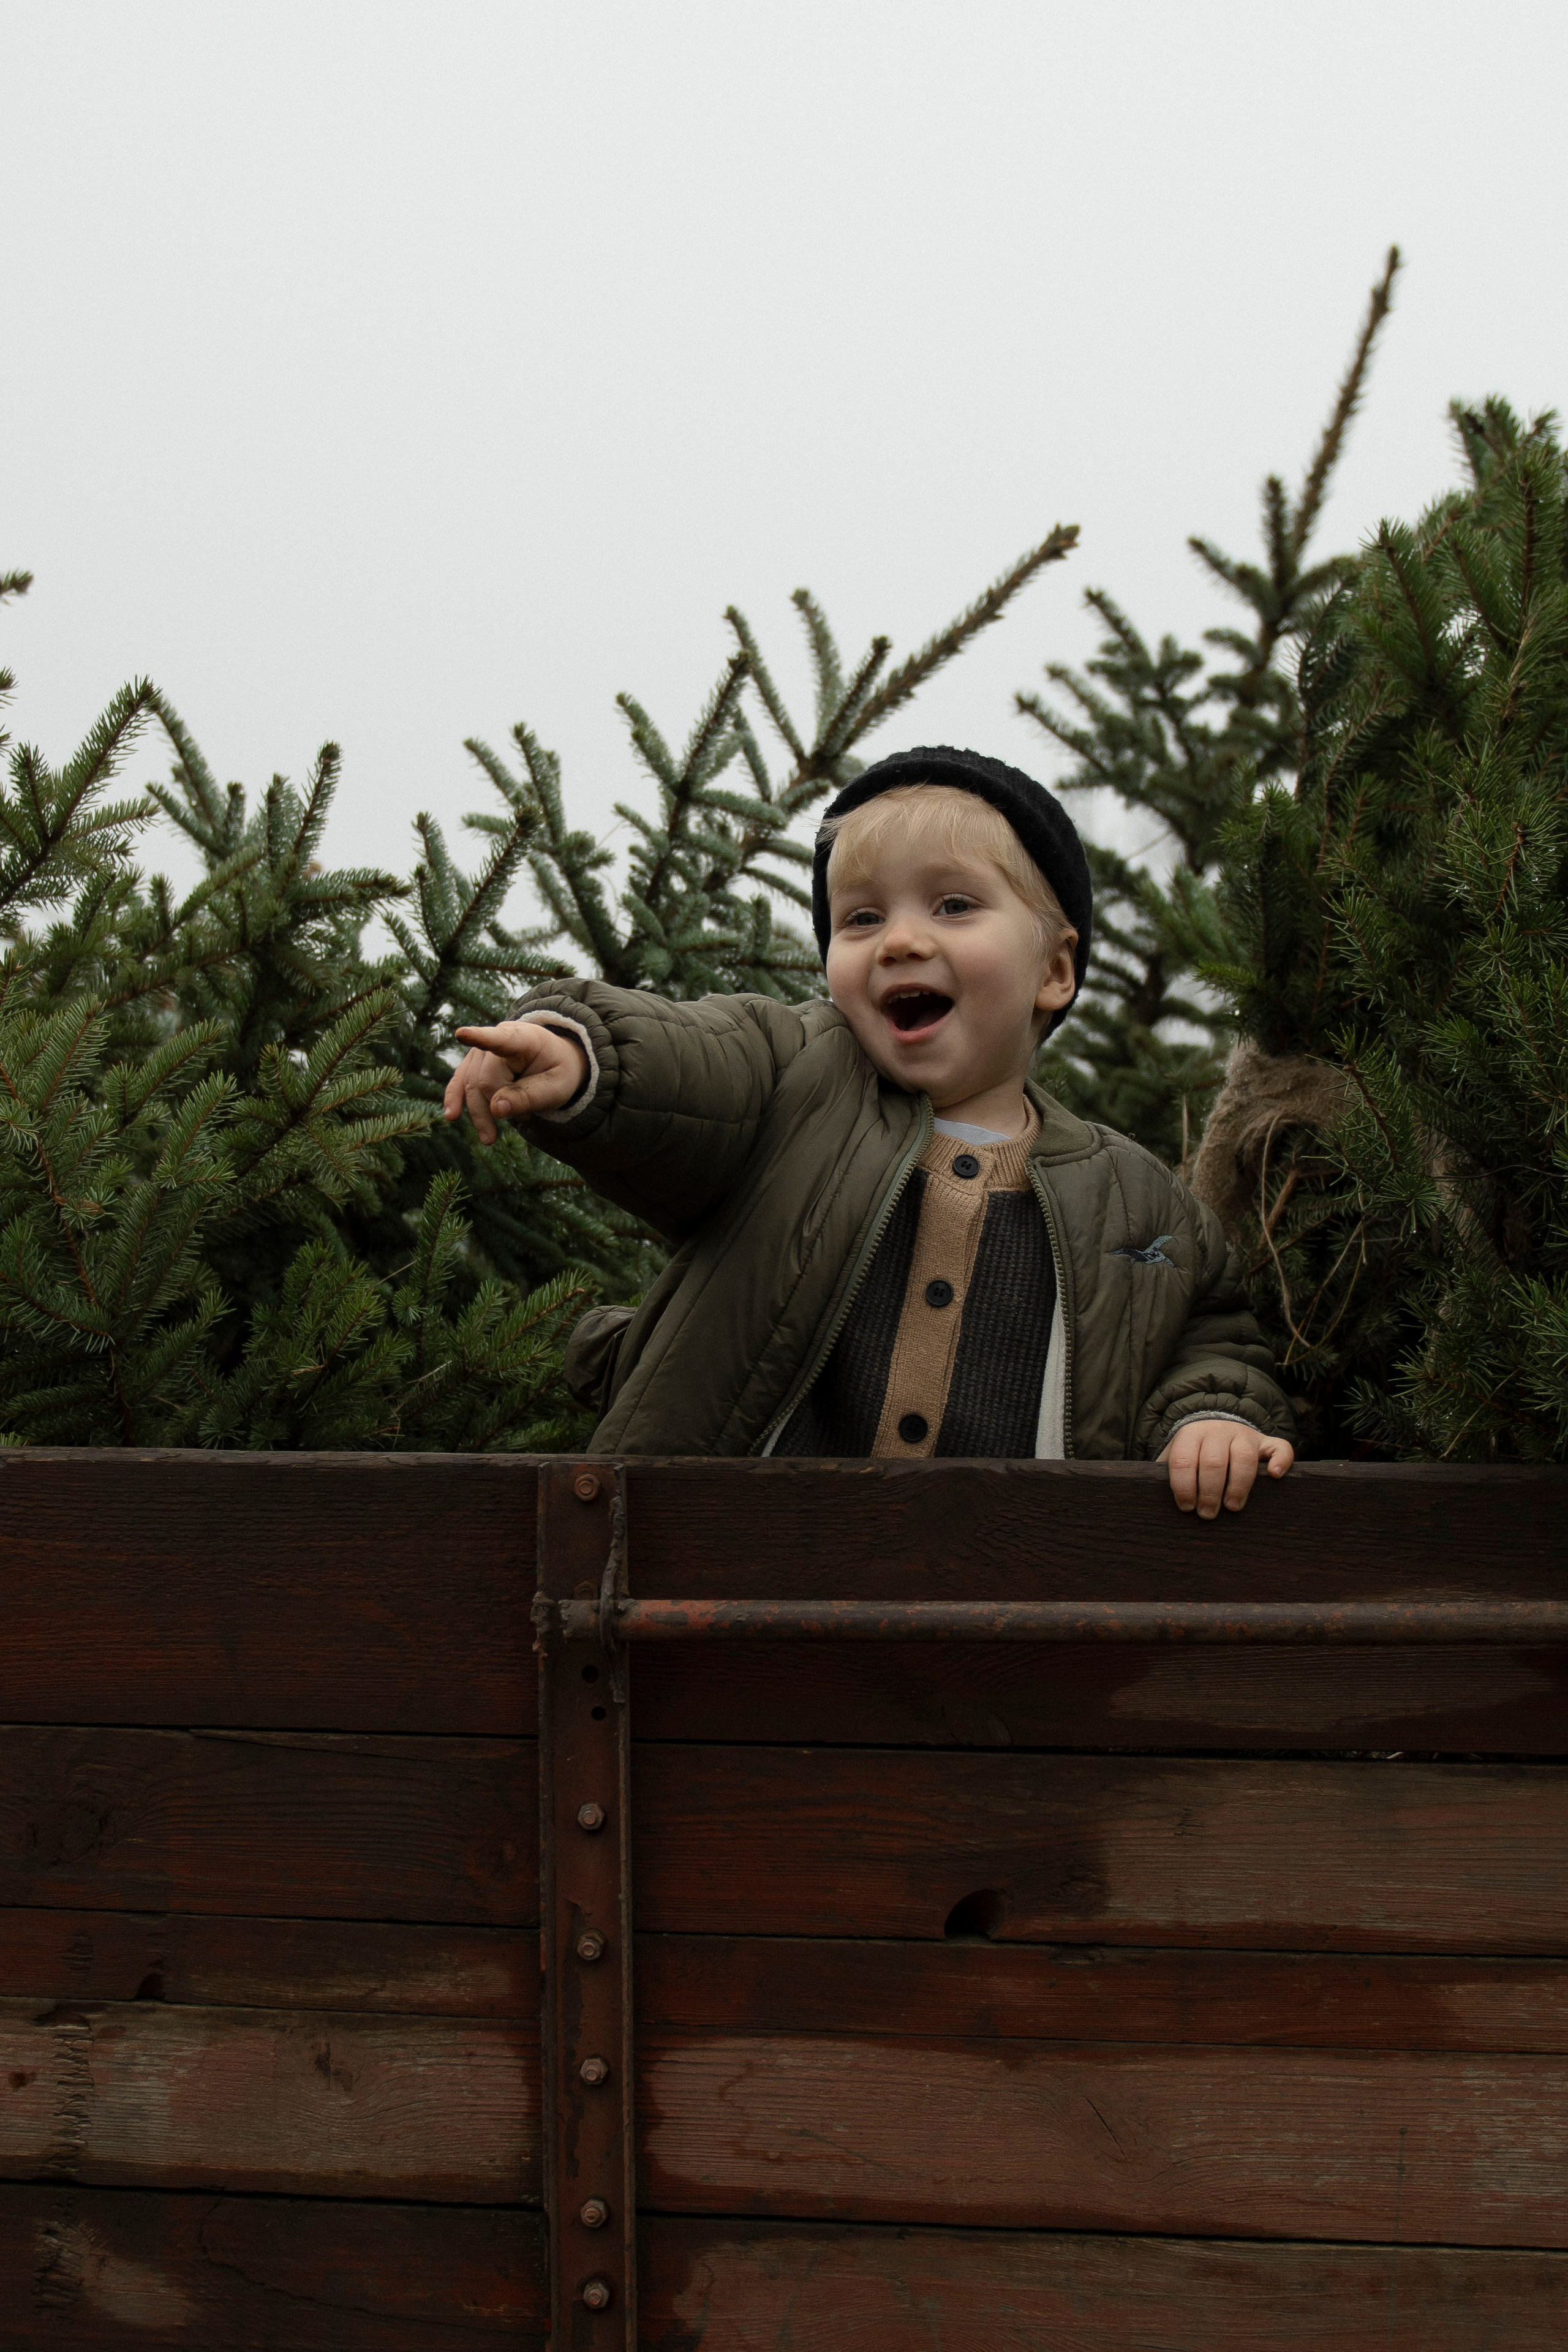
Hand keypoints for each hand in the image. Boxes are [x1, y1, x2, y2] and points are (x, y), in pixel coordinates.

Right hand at [443, 1022, 588, 1144]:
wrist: (554, 1060)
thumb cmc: (558, 1071)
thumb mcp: (557, 1088)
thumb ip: (529, 1097)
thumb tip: (496, 1109)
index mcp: (525, 1038)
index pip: (501, 1039)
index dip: (480, 1037)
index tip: (461, 1034)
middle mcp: (497, 1038)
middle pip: (485, 1080)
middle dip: (497, 1106)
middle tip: (525, 1119)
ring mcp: (482, 1050)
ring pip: (470, 1086)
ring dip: (478, 1114)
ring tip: (490, 1139)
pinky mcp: (472, 1063)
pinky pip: (459, 1083)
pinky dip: (455, 1099)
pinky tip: (450, 1116)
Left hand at [1159, 1420, 1293, 1519]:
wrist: (1217, 1430)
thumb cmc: (1194, 1456)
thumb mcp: (1176, 1459)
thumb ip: (1167, 1475)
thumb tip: (1157, 1504)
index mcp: (1192, 1434)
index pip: (1184, 1460)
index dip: (1184, 1487)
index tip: (1186, 1507)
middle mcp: (1218, 1431)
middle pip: (1213, 1461)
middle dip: (1209, 1492)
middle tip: (1207, 1514)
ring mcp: (1245, 1435)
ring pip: (1244, 1457)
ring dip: (1238, 1486)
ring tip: (1232, 1507)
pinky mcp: (1267, 1442)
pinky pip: (1280, 1447)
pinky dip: (1281, 1460)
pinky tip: (1273, 1475)